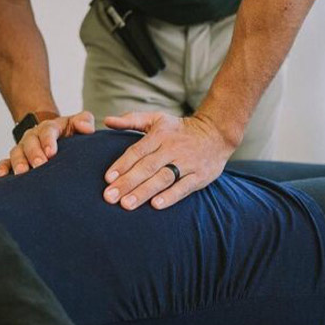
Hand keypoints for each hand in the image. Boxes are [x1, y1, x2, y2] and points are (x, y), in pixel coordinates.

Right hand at [0, 111, 94, 176]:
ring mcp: (23, 148)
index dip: (48, 141)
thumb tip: (87, 128)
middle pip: (30, 142)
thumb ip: (84, 121)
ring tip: (22, 173)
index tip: (51, 152)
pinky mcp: (16, 159)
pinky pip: (5, 162)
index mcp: (49, 128)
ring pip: (17, 152)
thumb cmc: (68, 133)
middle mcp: (34, 137)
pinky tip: (2, 177)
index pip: (48, 131)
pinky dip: (2, 168)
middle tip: (39, 165)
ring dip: (19, 162)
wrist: (54, 136)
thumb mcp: (77, 123)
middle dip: (34, 154)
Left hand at [102, 111, 236, 209]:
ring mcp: (187, 163)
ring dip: (144, 191)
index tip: (107, 179)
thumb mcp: (157, 119)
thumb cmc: (179, 130)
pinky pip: (184, 187)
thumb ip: (132, 120)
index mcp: (160, 135)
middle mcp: (173, 148)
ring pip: (163, 178)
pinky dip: (170, 196)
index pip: (138, 151)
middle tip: (110, 197)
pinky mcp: (200, 176)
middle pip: (147, 167)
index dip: (122, 165)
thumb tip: (107, 121)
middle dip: (128, 182)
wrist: (217, 133)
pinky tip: (156, 205)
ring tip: (126, 204)